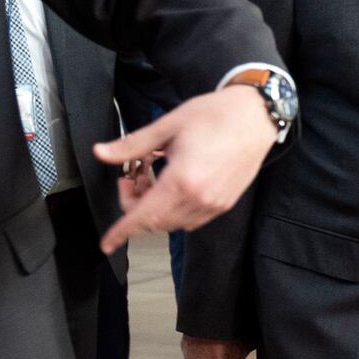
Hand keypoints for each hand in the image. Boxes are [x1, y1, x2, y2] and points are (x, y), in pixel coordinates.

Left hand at [94, 85, 277, 252]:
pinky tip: (174, 186)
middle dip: (135, 208)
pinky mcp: (225, 203)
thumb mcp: (168, 126)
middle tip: (132, 178)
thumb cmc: (216, 115)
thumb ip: (132, 145)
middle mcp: (199, 199)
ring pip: (173, 223)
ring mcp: (214, 204)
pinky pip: (192, 220)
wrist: (256, 116)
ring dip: (155, 210)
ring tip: (153, 180)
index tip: (107, 243)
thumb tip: (101, 152)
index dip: (121, 232)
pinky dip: (175, 211)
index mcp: (182, 180)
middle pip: (155, 222)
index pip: (142, 216)